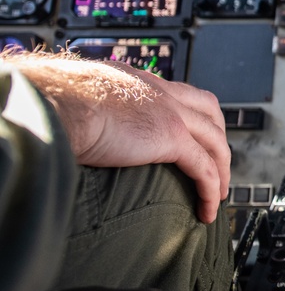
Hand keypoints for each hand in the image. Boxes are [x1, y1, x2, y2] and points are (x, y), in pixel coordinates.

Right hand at [3, 53, 229, 222]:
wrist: (58, 103)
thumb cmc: (57, 104)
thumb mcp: (83, 101)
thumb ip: (95, 111)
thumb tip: (83, 126)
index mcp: (141, 81)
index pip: (181, 94)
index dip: (197, 116)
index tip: (198, 137)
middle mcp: (162, 92)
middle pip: (211, 114)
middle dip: (220, 141)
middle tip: (219, 166)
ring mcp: (171, 113)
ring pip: (214, 143)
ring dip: (221, 171)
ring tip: (218, 196)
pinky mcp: (172, 137)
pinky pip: (204, 169)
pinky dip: (210, 191)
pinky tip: (208, 209)